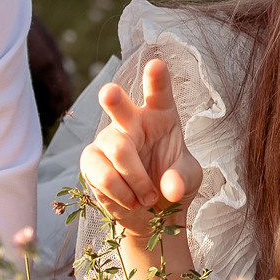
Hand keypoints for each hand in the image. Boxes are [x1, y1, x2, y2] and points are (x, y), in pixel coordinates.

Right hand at [79, 59, 202, 235]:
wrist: (151, 213)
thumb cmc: (172, 183)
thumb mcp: (189, 179)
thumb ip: (182, 179)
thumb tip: (170, 187)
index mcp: (160, 114)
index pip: (158, 93)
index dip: (156, 79)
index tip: (156, 65)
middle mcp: (131, 121)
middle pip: (118, 105)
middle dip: (113, 98)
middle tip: (109, 93)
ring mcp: (108, 138)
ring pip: (118, 151)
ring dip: (137, 180)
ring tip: (149, 198)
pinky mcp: (91, 160)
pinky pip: (102, 174)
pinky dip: (121, 192)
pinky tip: (131, 200)